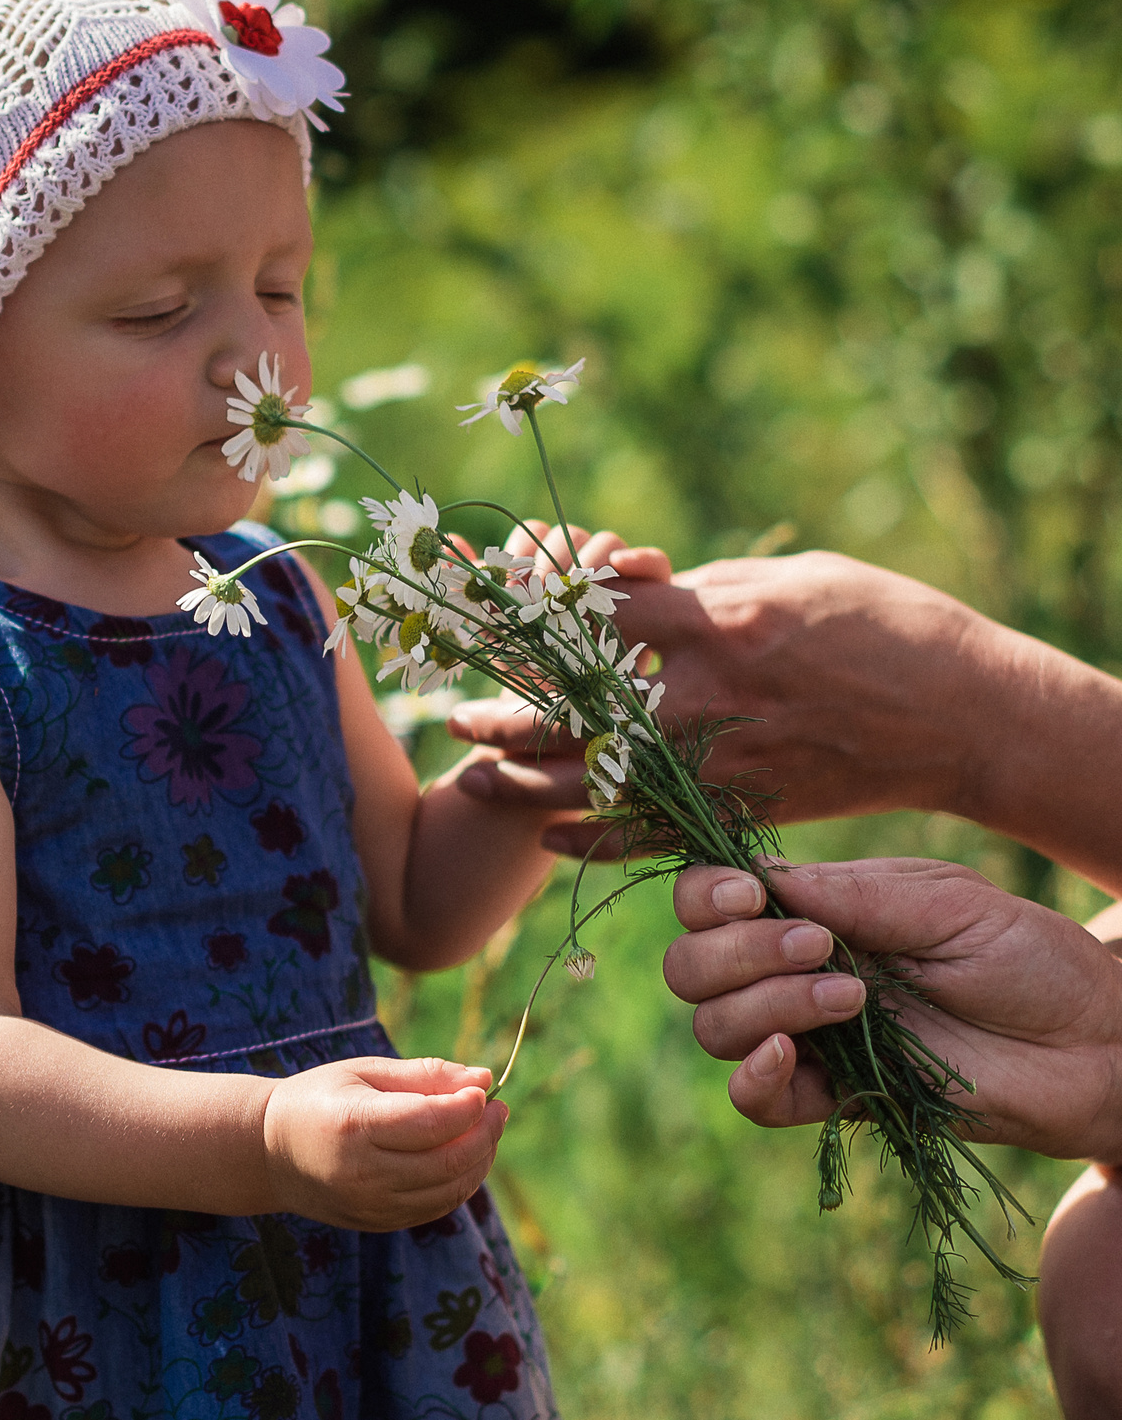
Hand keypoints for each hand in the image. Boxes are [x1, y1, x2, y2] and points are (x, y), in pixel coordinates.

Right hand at [259, 1057, 506, 1230]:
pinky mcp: (378, 1223)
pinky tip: (462, 1158)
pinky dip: (460, 1183)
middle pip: (449, 1159)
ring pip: (450, 1189)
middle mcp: (362, 1172)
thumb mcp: (363, 1073)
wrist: (270, 1153)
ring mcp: (371, 1204)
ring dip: (480, 1160)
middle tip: (497, 1109)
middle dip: (485, 1133)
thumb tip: (483, 1078)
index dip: (469, 1107)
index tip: (483, 1090)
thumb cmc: (319, 1099)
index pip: (431, 1121)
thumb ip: (424, 1075)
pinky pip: (437, 1207)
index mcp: (354, 1125)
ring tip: (483, 1132)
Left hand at [452, 552, 1006, 854]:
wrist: (966, 716)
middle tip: (453, 709)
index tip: (478, 612)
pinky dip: (590, 840)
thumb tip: (627, 588)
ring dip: (526, 777)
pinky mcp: (741, 807)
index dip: (524, 610)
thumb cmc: (884, 625)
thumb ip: (698, 590)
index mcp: (713, 619)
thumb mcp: (789, 579)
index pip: (587, 612)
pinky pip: (646, 836)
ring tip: (477, 773)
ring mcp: (720, 758)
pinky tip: (549, 836)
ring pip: (591, 776)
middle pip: (568, 702)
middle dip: (503, 705)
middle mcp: (704, 692)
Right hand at [664, 858, 1121, 1162]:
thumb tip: (762, 876)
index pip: (709, 900)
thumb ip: (857, 896)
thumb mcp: (952, 906)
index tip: (752, 895)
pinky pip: (754, 1100)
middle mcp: (792, 972)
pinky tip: (793, 1057)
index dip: (705, 895)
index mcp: (812, 912)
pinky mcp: (834, 1097)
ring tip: (853, 1000)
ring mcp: (809, 1038)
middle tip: (822, 948)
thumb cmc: (1033, 962)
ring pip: (714, 1028)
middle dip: (737, 953)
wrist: (1096, 1048)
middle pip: (691, 967)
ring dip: (765, 1006)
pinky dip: (754, 1078)